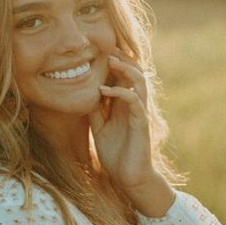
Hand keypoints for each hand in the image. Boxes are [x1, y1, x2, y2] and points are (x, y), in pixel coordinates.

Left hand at [88, 51, 157, 193]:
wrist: (128, 178)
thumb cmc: (116, 154)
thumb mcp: (100, 129)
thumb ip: (95, 112)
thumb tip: (84, 96)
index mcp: (125, 105)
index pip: (123, 77)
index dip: (115, 62)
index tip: (100, 49)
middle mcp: (134, 105)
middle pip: (135, 73)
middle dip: (123, 59)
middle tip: (107, 47)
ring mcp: (139, 113)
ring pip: (139, 82)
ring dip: (125, 69)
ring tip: (110, 61)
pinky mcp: (141, 124)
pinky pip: (134, 102)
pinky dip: (120, 93)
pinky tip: (104, 91)